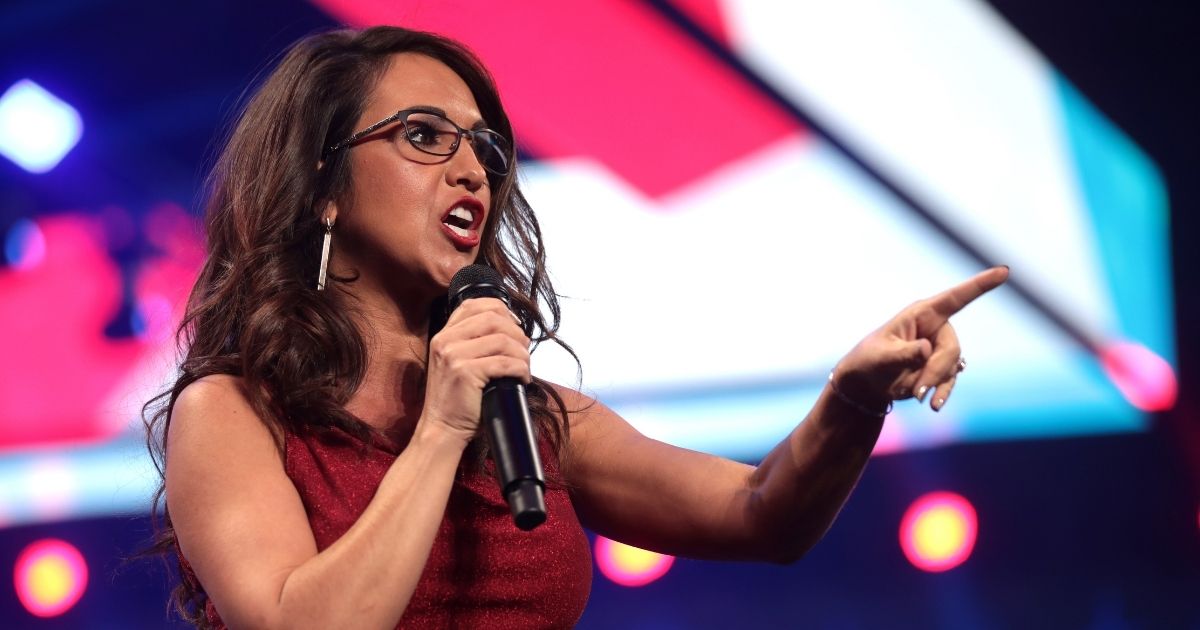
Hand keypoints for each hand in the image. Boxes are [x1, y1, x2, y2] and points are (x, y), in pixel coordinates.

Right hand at [421, 297, 531, 443]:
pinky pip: (504, 362)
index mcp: (443, 335)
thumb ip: (472, 343)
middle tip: (524, 351)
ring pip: (502, 339)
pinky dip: (520, 369)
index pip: (474, 305)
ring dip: (522, 353)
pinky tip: (522, 379)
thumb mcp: (456, 363)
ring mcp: (453, 355)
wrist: (442, 429)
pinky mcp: (465, 372)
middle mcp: (445, 340)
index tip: (515, 326)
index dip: (501, 310)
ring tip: (524, 366)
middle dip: (517, 332)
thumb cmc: (457, 400)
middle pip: (493, 318)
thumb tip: (511, 328)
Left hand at [832, 266, 1008, 411]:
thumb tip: (926, 349)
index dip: (980, 285)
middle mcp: (935, 328)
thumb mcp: (881, 356)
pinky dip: (942, 392)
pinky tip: (934, 405)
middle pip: (951, 347)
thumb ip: (903, 353)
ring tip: (916, 397)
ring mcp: (940, 349)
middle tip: (918, 391)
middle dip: (936, 370)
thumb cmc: (869, 360)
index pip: (955, 298)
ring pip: (952, 366)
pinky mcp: (941, 368)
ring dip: (935, 383)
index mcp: (922, 314)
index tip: (1004, 271)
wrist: (866, 383)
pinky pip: (950, 380)